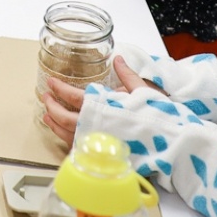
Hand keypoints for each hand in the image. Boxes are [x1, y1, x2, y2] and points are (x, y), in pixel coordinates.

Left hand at [40, 56, 160, 146]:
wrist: (171, 145)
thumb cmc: (158, 118)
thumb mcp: (143, 91)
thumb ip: (127, 75)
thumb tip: (118, 60)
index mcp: (104, 107)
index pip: (73, 96)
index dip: (60, 89)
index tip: (51, 83)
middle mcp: (97, 125)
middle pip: (64, 117)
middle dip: (52, 106)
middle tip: (45, 97)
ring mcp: (97, 142)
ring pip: (67, 134)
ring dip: (54, 124)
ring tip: (47, 115)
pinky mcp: (101, 156)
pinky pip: (76, 147)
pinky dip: (66, 139)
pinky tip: (62, 134)